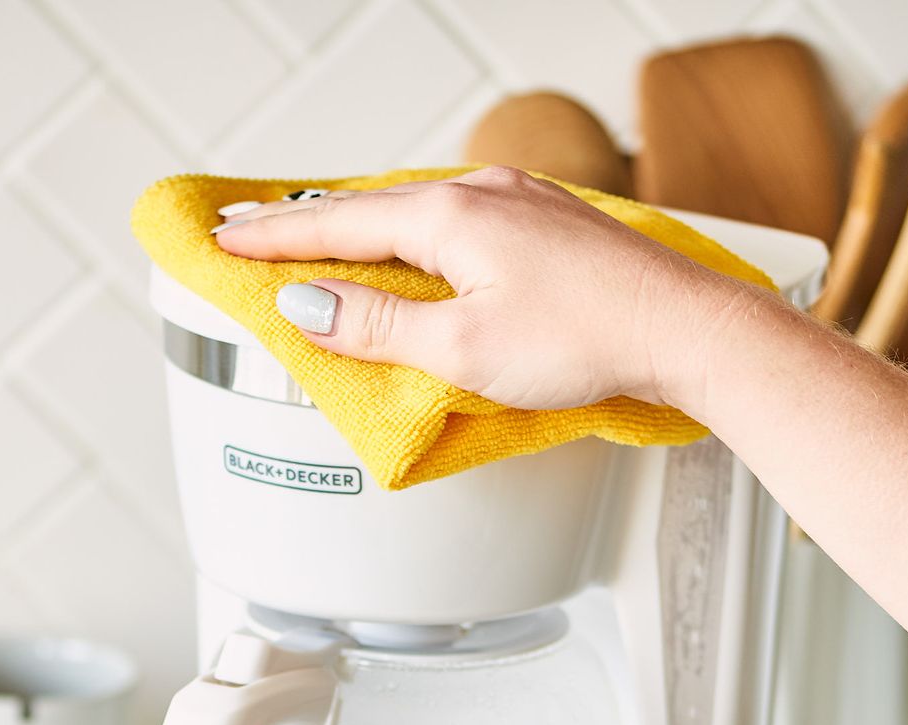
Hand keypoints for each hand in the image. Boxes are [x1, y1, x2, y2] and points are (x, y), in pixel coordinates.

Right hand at [213, 166, 752, 411]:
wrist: (685, 329)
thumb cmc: (588, 339)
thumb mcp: (463, 349)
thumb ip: (378, 326)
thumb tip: (309, 306)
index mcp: (450, 217)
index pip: (336, 225)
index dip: (273, 240)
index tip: (223, 242)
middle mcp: (483, 193)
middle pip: (372, 208)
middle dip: (309, 227)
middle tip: (253, 235)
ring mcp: (521, 203)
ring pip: (416, 211)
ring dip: (363, 229)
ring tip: (320, 245)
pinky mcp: (549, 224)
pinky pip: (458, 220)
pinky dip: (415, 236)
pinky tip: (415, 251)